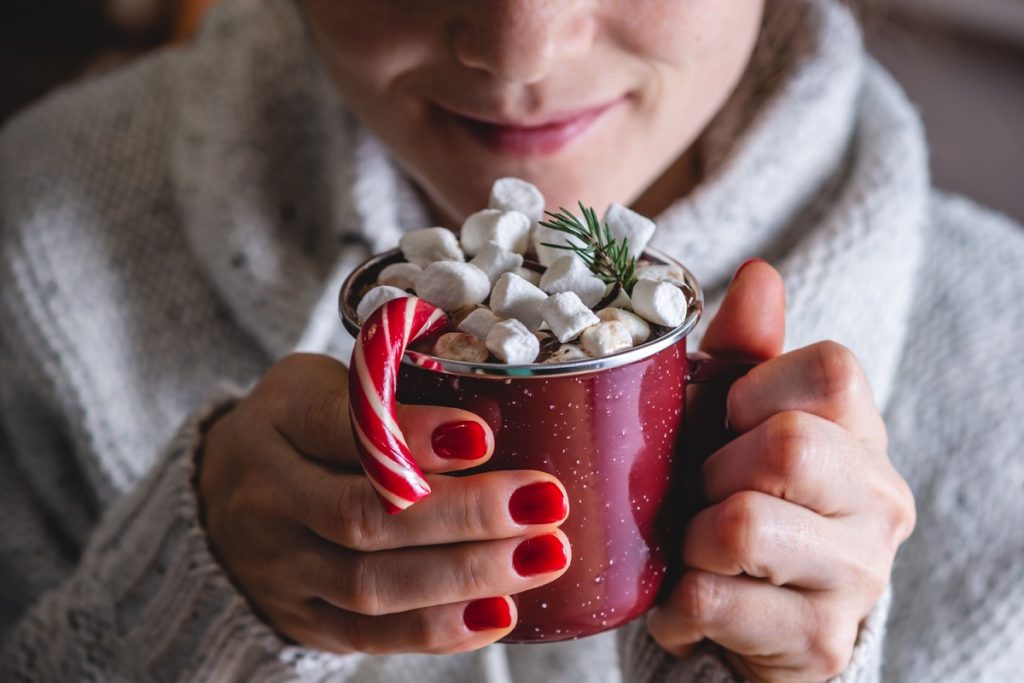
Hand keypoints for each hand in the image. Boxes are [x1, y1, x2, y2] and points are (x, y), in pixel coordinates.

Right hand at [199, 353, 569, 653]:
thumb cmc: (300, 427)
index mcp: (277, 421)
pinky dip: (438, 629)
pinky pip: (369, 636)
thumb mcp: (323, 383)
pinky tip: (500, 613)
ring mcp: (281, 568)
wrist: (217, 496)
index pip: (337, 427)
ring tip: (543, 556)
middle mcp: (268, 499)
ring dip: (466, 575)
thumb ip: (385, 392)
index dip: (411, 436)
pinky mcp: (302, 619)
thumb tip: (503, 393)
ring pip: (371, 585)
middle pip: (362, 517)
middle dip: (464, 514)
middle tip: (545, 502)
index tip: (484, 436)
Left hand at [647, 262, 915, 681]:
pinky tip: (685, 603)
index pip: (831, 371)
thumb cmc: (738, 499)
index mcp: (861, 434)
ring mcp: (859, 577)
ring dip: (689, 538)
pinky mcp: (818, 642)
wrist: (756, 624)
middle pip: (786, 446)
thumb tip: (759, 273)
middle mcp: (879, 502)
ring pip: (742, 526)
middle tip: (702, 494)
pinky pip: (712, 600)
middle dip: (713, 470)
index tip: (727, 424)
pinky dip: (674, 603)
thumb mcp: (733, 421)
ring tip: (693, 551)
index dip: (754, 391)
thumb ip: (744, 351)